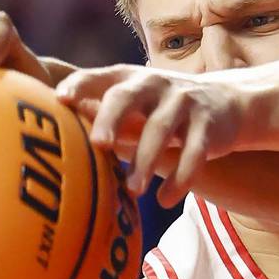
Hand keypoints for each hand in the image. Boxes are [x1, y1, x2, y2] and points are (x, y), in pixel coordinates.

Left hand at [56, 65, 245, 203]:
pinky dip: (180, 179)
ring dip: (146, 162)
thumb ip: (100, 114)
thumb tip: (53, 138)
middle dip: (112, 119)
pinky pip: (194, 152)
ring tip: (133, 191)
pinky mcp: (208, 125)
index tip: (61, 100)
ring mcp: (183, 102)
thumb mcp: (134, 106)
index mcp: (129, 78)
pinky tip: (164, 201)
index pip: (100, 77)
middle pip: (128, 97)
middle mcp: (154, 84)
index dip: (80, 85)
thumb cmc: (161, 110)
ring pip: (161, 130)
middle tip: (99, 144)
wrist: (225, 103)